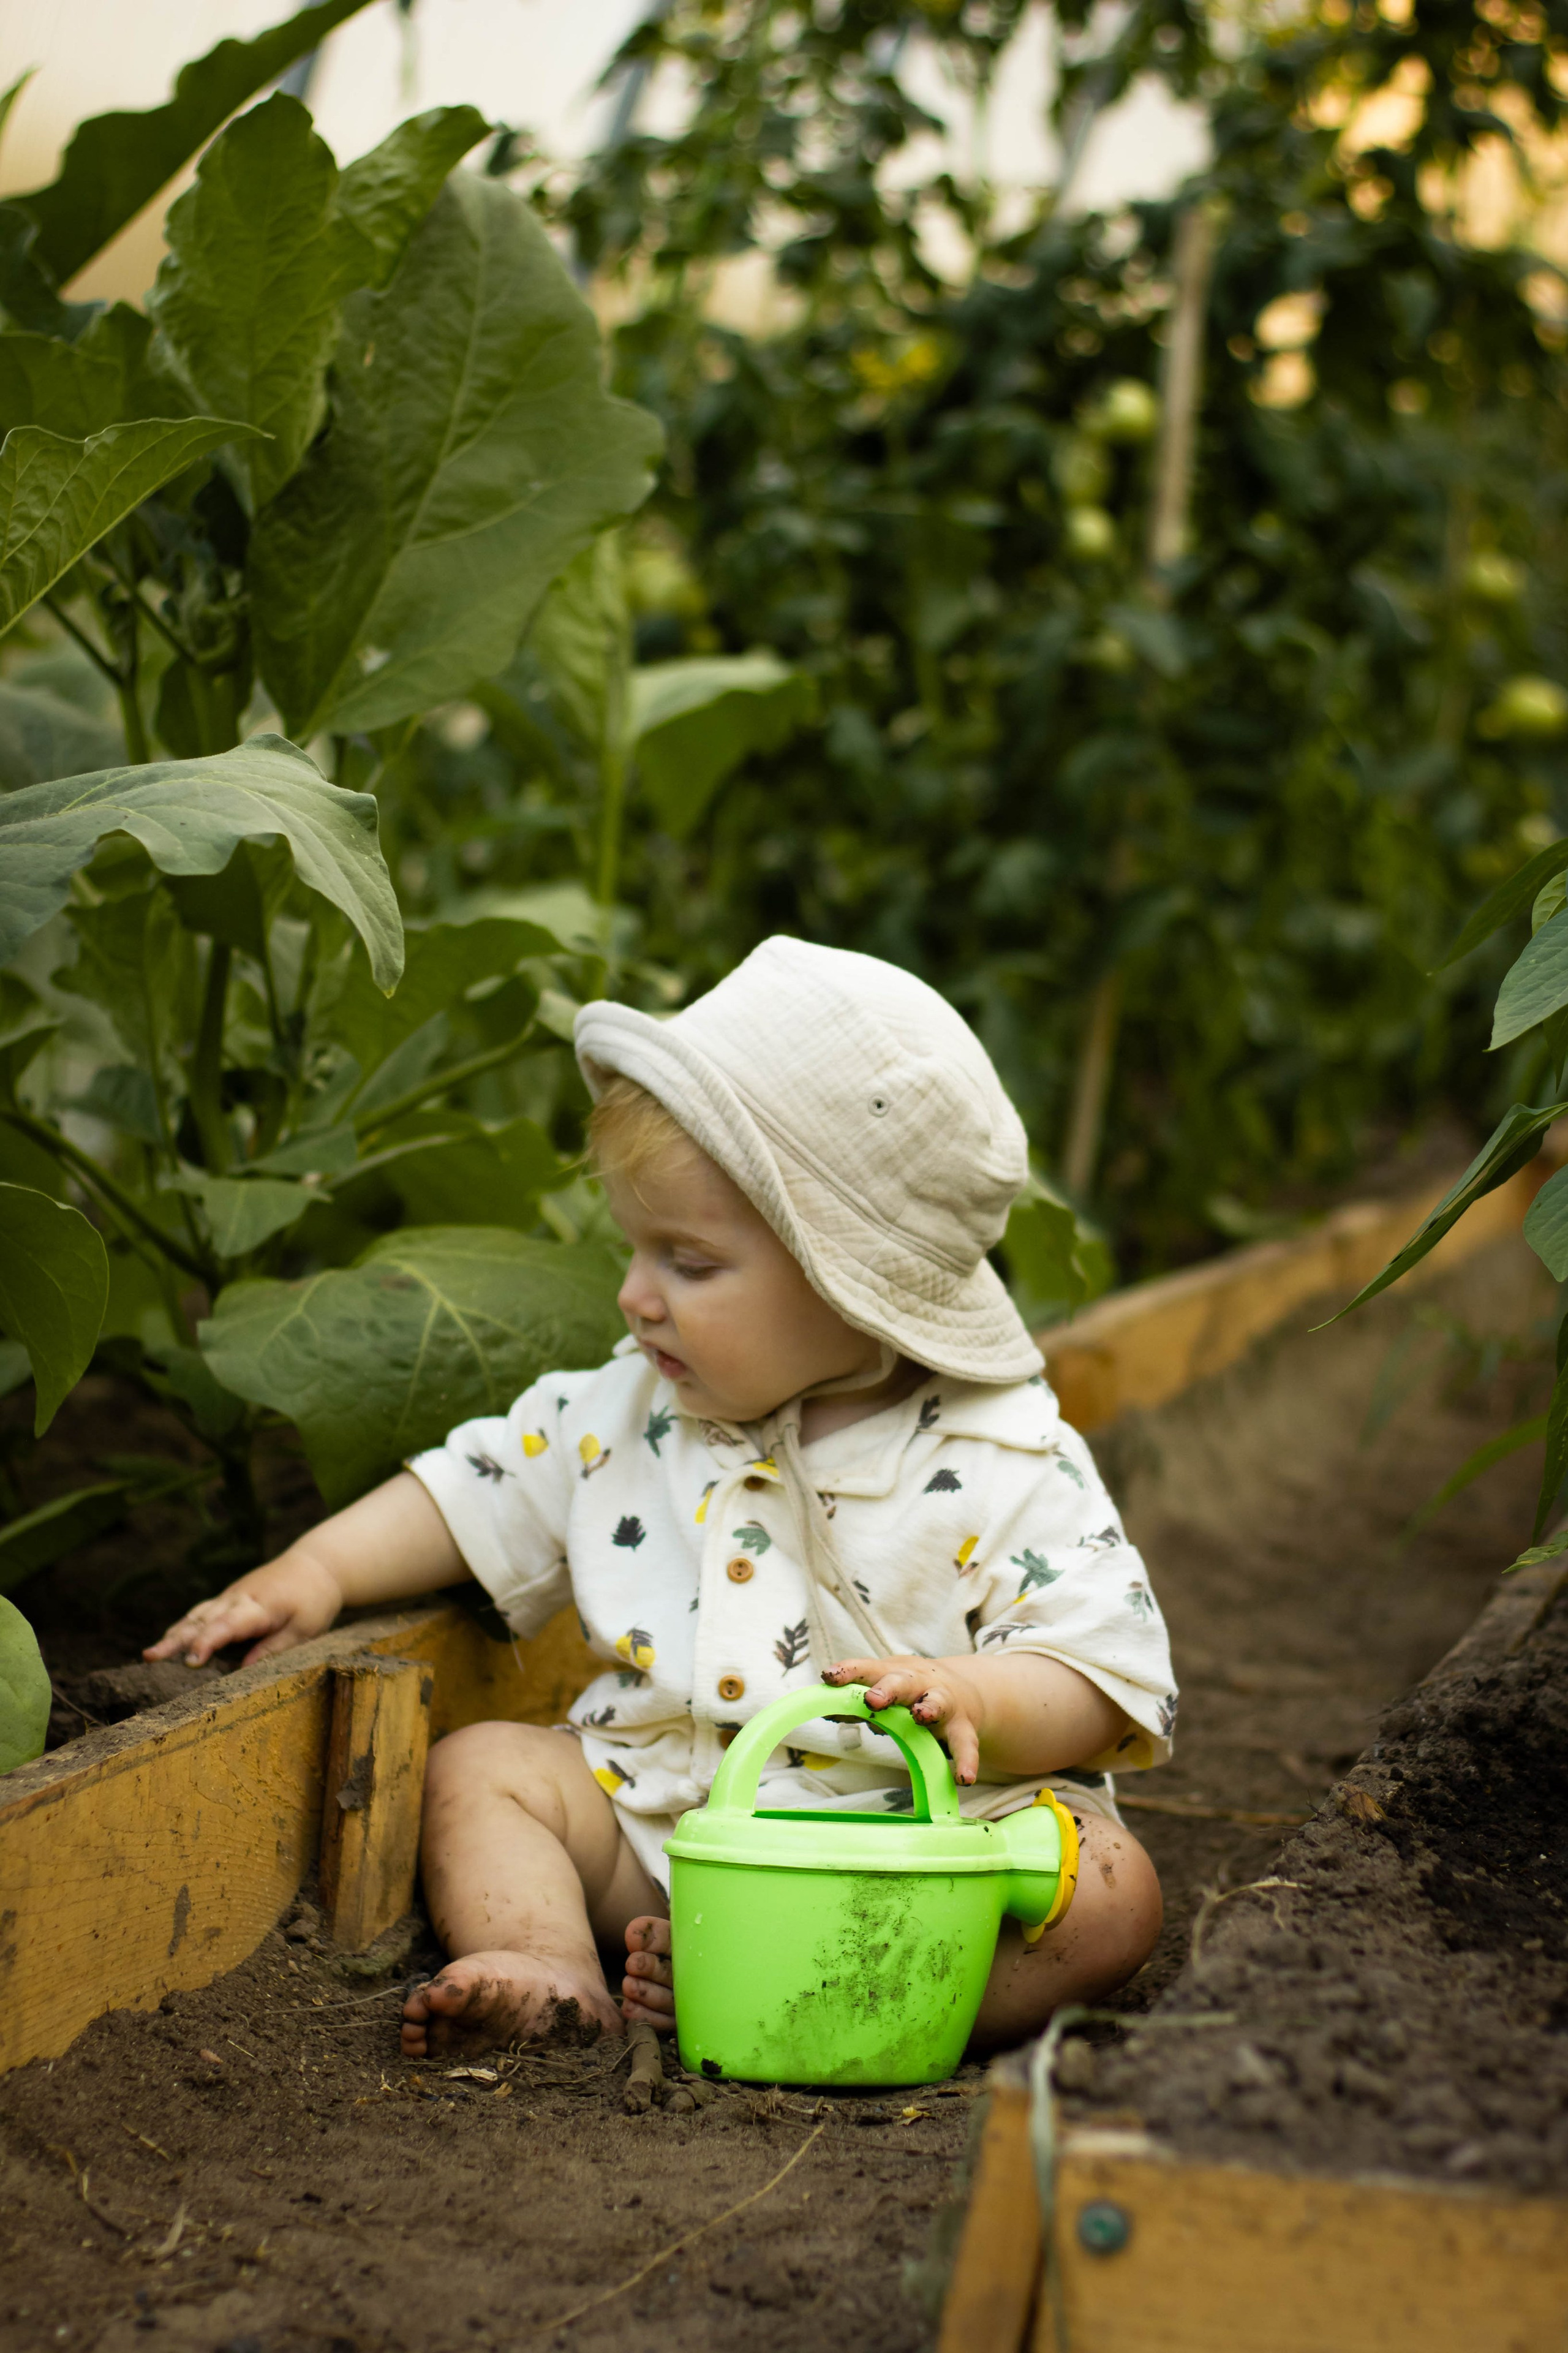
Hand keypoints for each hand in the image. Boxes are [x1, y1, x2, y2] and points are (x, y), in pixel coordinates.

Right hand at [144, 1549, 344, 1667]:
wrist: (316, 1566)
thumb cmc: (314, 1601)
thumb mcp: (306, 1629)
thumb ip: (275, 1647)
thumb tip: (244, 1669)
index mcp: (260, 1607)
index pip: (228, 1625)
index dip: (208, 1642)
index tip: (191, 1661)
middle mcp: (238, 1599)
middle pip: (202, 1620)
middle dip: (176, 1640)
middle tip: (150, 1658)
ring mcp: (230, 1597)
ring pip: (196, 1615)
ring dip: (173, 1634)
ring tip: (150, 1655)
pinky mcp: (228, 1599)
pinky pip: (201, 1613)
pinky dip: (183, 1627)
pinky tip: (168, 1642)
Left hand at [822, 1654, 986, 1784]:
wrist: (961, 1690)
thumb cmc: (909, 1691)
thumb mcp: (885, 1690)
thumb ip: (857, 1702)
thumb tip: (824, 1711)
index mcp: (894, 1673)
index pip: (868, 1668)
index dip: (849, 1671)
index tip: (829, 1677)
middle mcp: (919, 1684)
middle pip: (902, 1682)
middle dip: (887, 1689)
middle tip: (872, 1699)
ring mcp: (943, 1703)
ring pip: (936, 1702)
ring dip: (928, 1708)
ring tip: (921, 1716)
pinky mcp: (962, 1727)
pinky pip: (965, 1744)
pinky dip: (966, 1760)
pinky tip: (964, 1778)